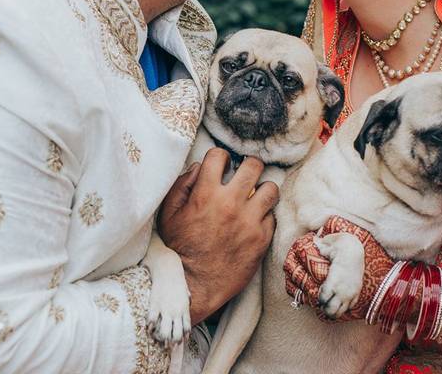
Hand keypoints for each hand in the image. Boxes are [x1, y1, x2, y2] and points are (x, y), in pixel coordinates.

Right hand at [158, 148, 277, 324]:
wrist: (193, 285)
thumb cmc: (178, 249)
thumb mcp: (168, 214)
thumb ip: (182, 185)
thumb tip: (199, 167)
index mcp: (206, 194)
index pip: (219, 155)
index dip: (220, 158)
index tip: (221, 165)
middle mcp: (231, 203)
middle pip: (254, 166)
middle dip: (249, 166)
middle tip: (246, 173)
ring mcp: (250, 221)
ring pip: (271, 189)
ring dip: (263, 190)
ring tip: (255, 197)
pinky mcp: (262, 239)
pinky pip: (272, 216)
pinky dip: (264, 216)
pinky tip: (254, 221)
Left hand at [283, 216, 394, 320]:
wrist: (355, 249)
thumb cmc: (339, 247)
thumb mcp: (326, 248)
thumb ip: (317, 250)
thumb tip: (311, 243)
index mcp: (333, 282)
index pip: (323, 299)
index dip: (318, 300)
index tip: (316, 296)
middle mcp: (342, 290)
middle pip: (331, 310)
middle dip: (324, 309)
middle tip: (321, 305)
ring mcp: (350, 293)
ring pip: (341, 311)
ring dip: (334, 311)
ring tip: (329, 306)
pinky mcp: (357, 292)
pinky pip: (350, 306)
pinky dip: (344, 306)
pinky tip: (339, 302)